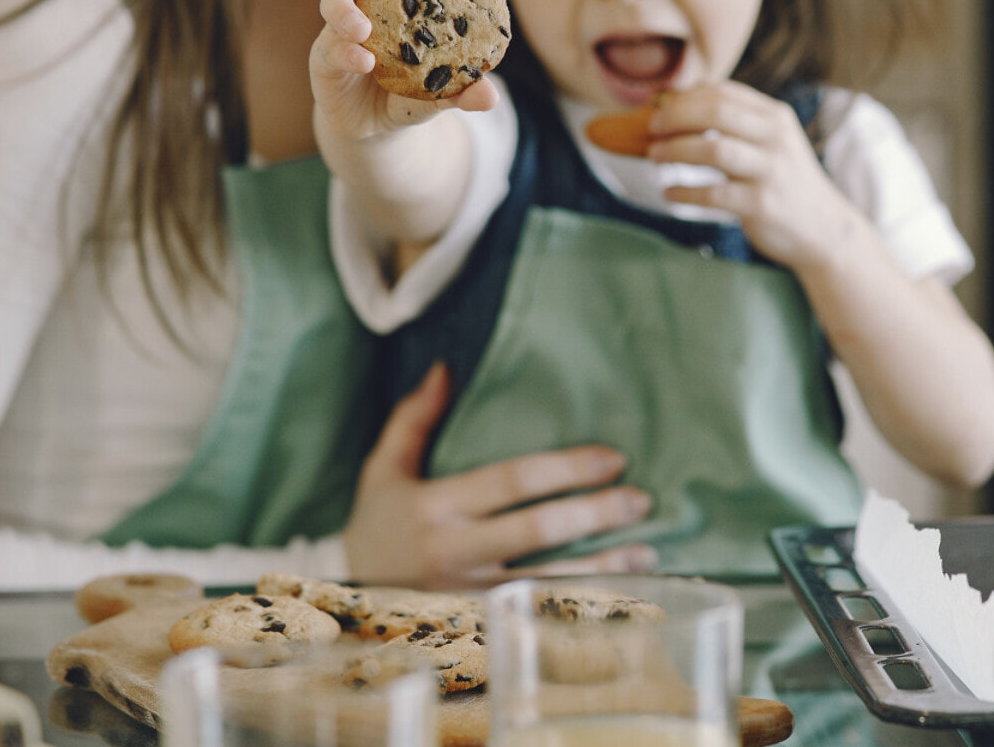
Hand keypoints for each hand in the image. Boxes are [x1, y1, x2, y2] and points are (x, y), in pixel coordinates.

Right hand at [311, 0, 497, 145]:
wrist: (377, 128)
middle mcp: (370, 3)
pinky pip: (330, 48)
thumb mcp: (441, 93)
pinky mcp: (324, 56)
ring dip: (347, 9)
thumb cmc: (412, 94)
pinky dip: (346, 52)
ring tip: (362, 26)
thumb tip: (489, 95)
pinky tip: (363, 61)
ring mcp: (342, 28)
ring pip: (334, 2)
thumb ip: (462, 91)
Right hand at [343, 362, 657, 587]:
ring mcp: (470, 596)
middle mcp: (456, 552)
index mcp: (437, 505)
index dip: (564, 469)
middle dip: (594, 514)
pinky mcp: (480, 627)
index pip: (511, 481)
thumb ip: (414, 417)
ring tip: (648, 552)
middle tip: (640, 499)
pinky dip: (583, 609)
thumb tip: (445, 366)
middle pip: (537, 531)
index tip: (612, 457)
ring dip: (602, 569)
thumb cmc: (375, 522)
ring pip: (547, 583)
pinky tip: (622, 600)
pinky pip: (540, 616)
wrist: (345, 597)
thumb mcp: (382, 466)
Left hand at [648, 80, 851, 269]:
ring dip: (675, 151)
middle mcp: (776, 139)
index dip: (685, 97)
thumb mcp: (770, 142)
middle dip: (675, 117)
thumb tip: (675, 104)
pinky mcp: (762, 205)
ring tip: (655, 156)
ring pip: (713, 149)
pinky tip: (669, 193)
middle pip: (716, 113)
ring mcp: (771, 172)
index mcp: (775, 117)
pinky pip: (713, 194)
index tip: (658, 107)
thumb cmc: (782, 180)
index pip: (723, 92)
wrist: (823, 230)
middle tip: (652, 129)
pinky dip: (684, 192)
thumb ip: (734, 122)